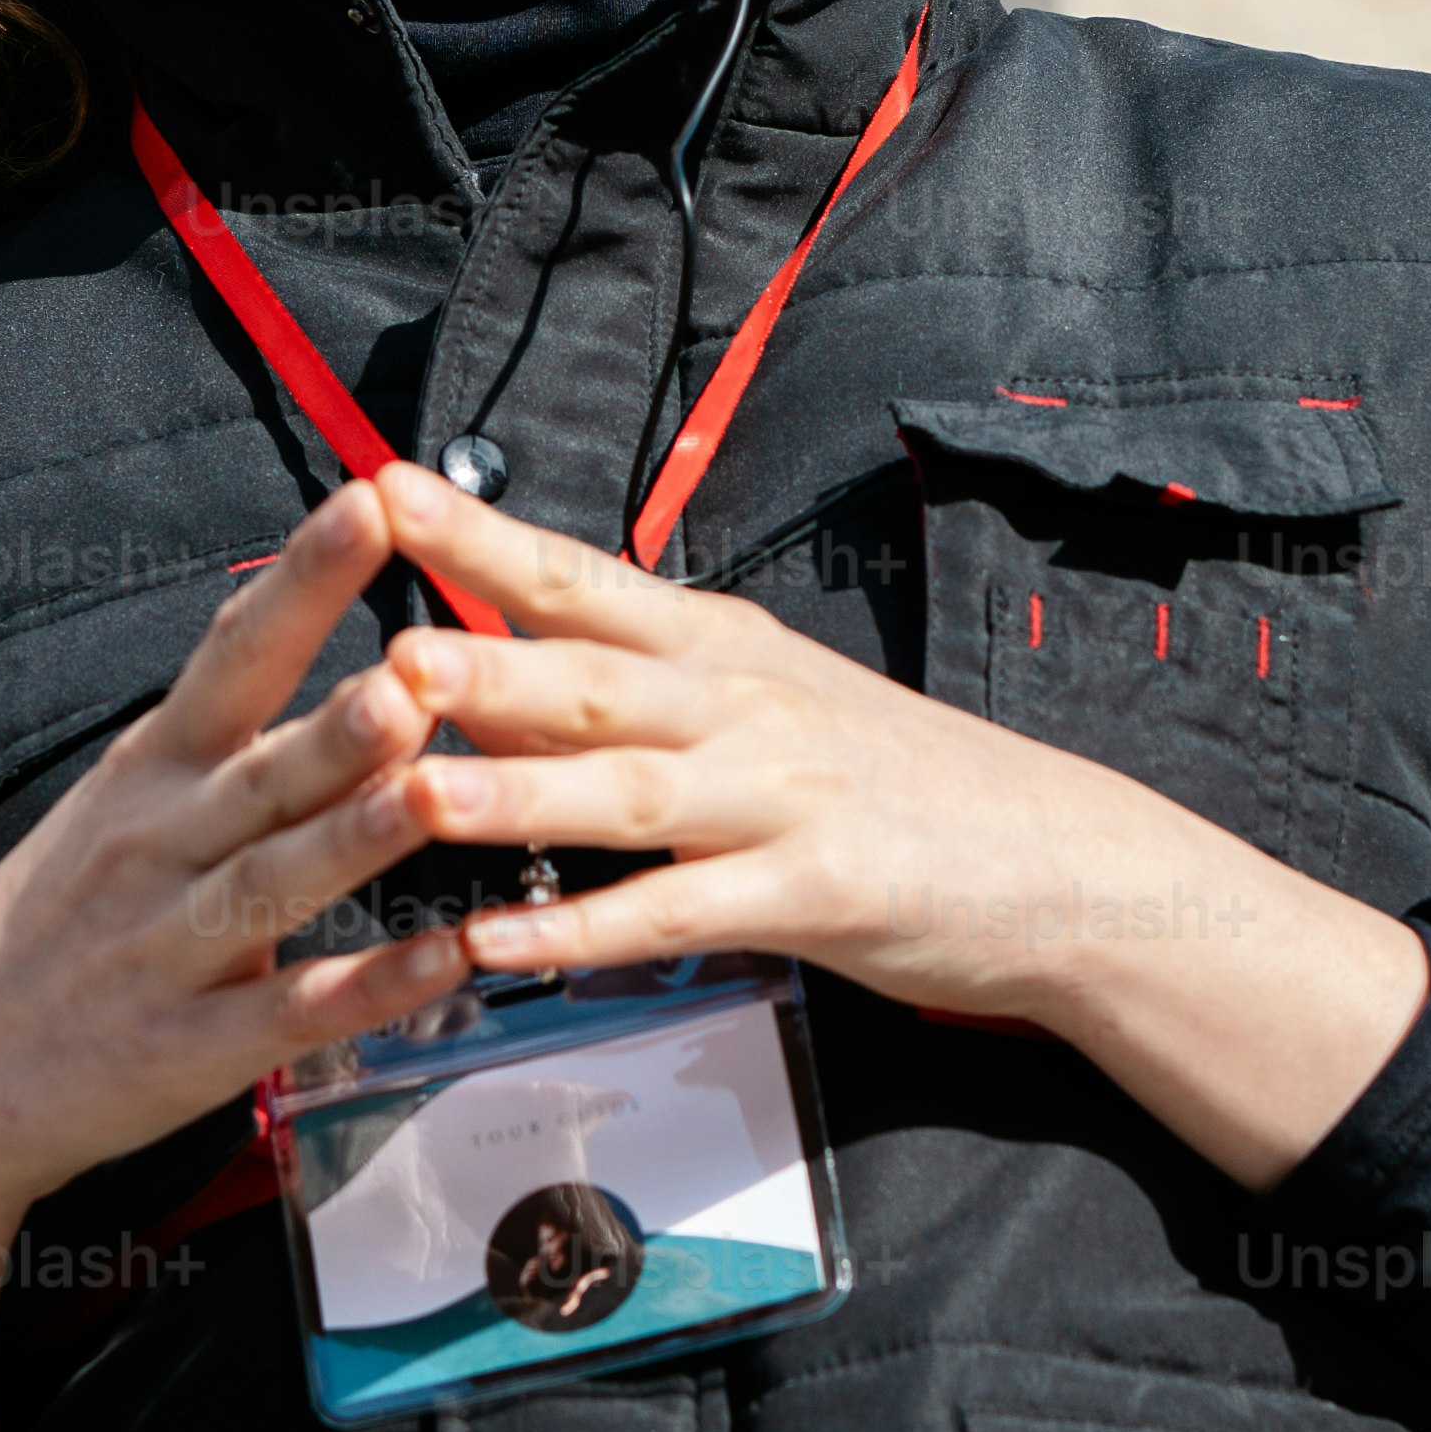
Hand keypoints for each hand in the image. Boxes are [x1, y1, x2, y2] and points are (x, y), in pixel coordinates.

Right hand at [0, 486, 476, 1431]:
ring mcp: (169, 951)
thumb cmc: (62, 915)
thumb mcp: (122, 798)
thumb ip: (222, 727)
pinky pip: (290, 1012)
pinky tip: (448, 959)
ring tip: (432, 793)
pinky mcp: (190, 1049)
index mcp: (152, 770)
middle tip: (417, 668)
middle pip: (261, 773)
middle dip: (339, 721)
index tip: (371, 503)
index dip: (302, 582)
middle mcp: (159, 848)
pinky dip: (370, 988)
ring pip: (271, 887)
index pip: (232, 657)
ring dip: (354, 841)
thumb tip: (318, 614)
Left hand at [351, 465, 1429, 1195]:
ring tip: (412, 792)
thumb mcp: (764, 703)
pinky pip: (679, 915)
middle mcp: (742, 705)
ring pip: (626, 791)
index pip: (581, 576)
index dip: (480, 535)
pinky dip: (588, 930)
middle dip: (481, 661)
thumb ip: (634, 688)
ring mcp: (779, 798)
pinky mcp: (812, 894)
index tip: (379, 486)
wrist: (1053, 856)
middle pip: (593, 675)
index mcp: (721, 646)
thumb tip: (496, 667)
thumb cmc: (891, 778)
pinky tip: (504, 945)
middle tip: (376, 646)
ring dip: (515, 793)